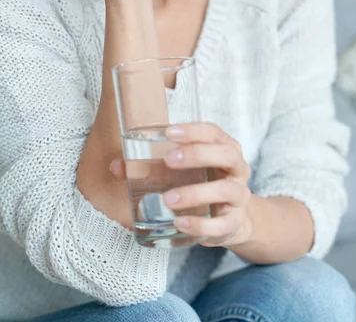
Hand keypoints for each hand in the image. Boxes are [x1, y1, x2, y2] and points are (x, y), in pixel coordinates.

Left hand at [110, 123, 252, 247]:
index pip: (213, 132)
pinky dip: (200, 224)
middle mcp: (237, 169)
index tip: (169, 132)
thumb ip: (152, 166)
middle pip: (226, 154)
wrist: (230, 219)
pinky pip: (221, 224)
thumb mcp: (184, 171)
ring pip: (225, 190)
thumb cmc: (202, 184)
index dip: (193, 130)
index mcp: (225, 148)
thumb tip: (116, 166)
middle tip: (169, 160)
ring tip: (168, 198)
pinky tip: (180, 222)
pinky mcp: (234, 223)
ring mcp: (239, 196)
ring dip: (195, 192)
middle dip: (197, 154)